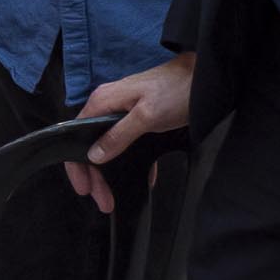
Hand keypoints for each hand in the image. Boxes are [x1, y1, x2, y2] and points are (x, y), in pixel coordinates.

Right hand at [65, 56, 195, 210]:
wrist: (204, 77)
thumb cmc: (176, 91)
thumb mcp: (146, 117)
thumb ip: (118, 136)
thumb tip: (94, 156)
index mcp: (103, 103)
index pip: (75, 137)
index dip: (77, 166)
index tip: (85, 190)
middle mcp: (108, 107)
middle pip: (91, 147)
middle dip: (96, 177)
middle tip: (104, 202)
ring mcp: (123, 112)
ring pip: (109, 148)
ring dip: (111, 174)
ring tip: (114, 198)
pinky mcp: (140, 118)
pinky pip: (129, 144)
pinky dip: (132, 162)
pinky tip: (142, 180)